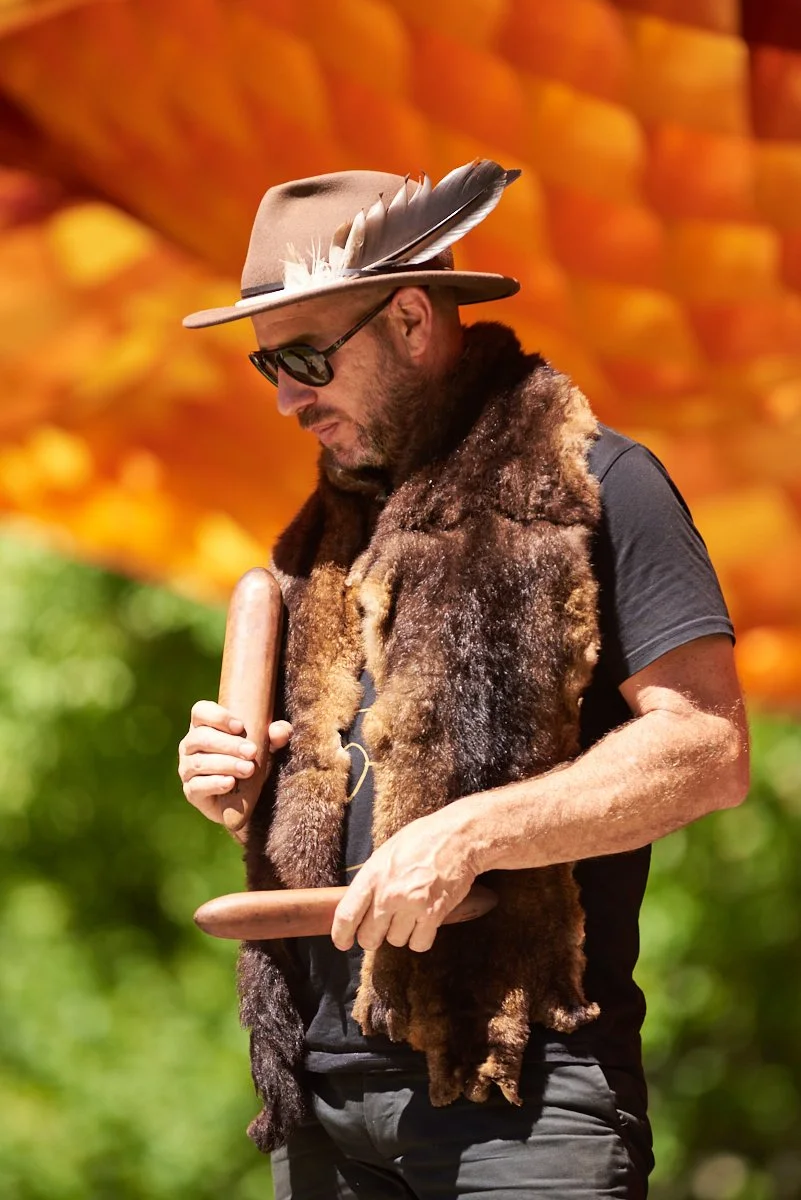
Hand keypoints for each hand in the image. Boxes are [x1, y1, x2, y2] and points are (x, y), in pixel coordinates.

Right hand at [178, 700, 291, 824]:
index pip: (200, 711)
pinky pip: (197, 786)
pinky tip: (230, 783)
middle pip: (201, 737)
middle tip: (252, 752)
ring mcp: (187, 768)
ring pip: (199, 762)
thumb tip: (279, 730)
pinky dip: (214, 783)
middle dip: (228, 744)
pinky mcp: (191, 792)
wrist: (247, 798)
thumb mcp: (268, 747)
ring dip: (226, 764)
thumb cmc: (253, 761)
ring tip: (248, 769)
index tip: (240, 726)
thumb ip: (276, 736)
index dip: (217, 716)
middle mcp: (190, 745)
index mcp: (204, 726)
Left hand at [331, 809, 475, 953]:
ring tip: (410, 914)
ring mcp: (411, 905)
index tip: (343, 942)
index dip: (341, 935)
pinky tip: (424, 922)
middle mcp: (388, 893)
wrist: (458, 837)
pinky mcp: (434, 914)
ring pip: (395, 941)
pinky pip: (419, 943)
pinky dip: (421, 938)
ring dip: (401, 934)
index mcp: (372, 875)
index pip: (346, 915)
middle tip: (382, 927)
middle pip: (369, 937)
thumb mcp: (386, 853)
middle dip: (373, 936)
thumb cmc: (422, 840)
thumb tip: (358, 906)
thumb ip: (372, 880)